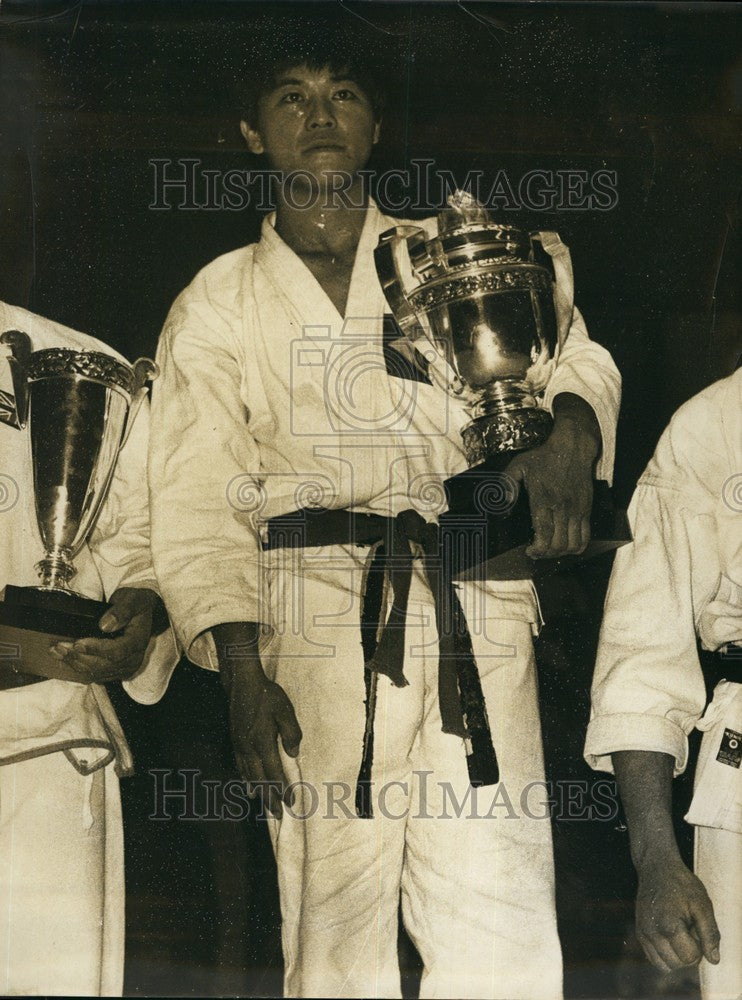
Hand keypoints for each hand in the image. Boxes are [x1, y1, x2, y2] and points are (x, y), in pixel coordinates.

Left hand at [48, 587, 159, 682]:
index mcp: (138, 642)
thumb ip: (122, 611)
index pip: (117, 651)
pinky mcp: (114, 671)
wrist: (141, 614)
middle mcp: (132, 659)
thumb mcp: (133, 600)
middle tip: (59, 646)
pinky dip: (77, 666)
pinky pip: (93, 674)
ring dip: (74, 663)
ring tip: (56, 651)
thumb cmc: (136, 605)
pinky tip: (63, 657)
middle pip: (103, 665)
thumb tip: (105, 625)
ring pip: (95, 672)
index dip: (96, 649)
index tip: (78, 643)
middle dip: (78, 657)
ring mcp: (123, 668)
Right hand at [215, 623, 301, 818]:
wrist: (242, 684)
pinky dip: (245, 779)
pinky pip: (240, 767)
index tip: (290, 802)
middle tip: (278, 815)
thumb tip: (294, 753)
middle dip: (270, 798)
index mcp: (262, 742)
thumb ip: (291, 732)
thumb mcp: (285, 710)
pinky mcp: (235, 741)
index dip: (282, 788)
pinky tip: (248, 786)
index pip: (274, 772)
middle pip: (260, 779)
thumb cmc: (266, 695)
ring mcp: (239, 746)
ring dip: (258, 792)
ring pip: (249, 775)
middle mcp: (248, 748)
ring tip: (265, 806)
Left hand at [506, 394, 599, 557]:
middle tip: (537, 551)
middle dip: (546, 554)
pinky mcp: (586, 510)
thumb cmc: (544, 457)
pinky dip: (577, 547)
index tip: (529, 551)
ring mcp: (576, 510)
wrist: (572, 447)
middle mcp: (562, 508)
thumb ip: (507, 483)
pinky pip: (586, 537)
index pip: (544, 534)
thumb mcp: (518, 465)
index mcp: (544, 500)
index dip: (537, 549)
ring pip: (573, 545)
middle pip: (558, 544)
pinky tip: (566, 546)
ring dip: (560, 553)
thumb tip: (500, 501)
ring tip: (550, 550)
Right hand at [636, 857, 720, 971]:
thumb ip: (710, 934)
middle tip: (689, 930)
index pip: (689, 957)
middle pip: (677, 964)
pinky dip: (665, 954)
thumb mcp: (702, 905)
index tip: (697, 927)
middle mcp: (651, 932)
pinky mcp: (639, 932)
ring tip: (680, 933)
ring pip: (664, 966)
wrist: (657, 867)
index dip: (699, 946)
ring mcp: (642, 933)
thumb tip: (714, 960)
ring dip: (676, 956)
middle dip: (688, 953)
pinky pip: (654, 958)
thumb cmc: (681, 884)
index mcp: (668, 925)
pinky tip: (671, 936)